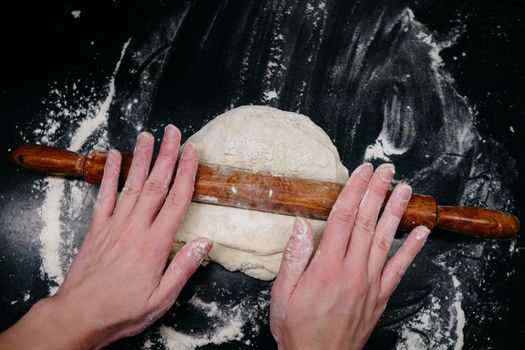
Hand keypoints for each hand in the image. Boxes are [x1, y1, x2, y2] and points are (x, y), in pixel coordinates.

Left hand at [0, 125, 211, 348]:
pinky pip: (105, 196)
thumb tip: (205, 242)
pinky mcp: (97, 228)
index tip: (193, 153)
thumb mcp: (162, 298)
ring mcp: (114, 225)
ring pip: (131, 185)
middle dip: (166, 155)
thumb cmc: (124, 309)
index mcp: (155, 244)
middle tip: (173, 132)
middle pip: (155, 184)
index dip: (187, 173)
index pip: (176, 200)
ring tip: (147, 136)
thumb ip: (184, 267)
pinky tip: (115, 157)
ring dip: (141, 158)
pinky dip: (110, 175)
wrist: (80, 315)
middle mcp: (135, 228)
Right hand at [270, 163, 429, 349]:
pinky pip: (399, 269)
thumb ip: (294, 257)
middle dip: (377, 192)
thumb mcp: (282, 293)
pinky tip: (422, 232)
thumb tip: (302, 224)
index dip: (354, 191)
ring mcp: (370, 284)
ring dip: (396, 212)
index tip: (361, 171)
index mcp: (326, 267)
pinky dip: (412, 249)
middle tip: (386, 170)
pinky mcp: (380, 297)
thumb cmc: (297, 327)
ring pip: (386, 240)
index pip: (344, 218)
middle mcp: (352, 271)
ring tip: (405, 189)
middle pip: (368, 222)